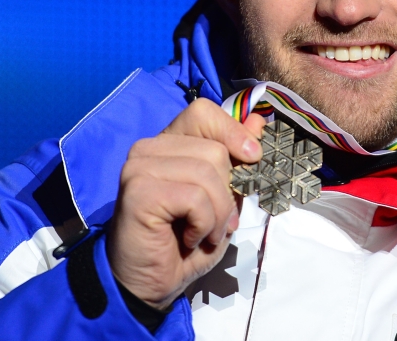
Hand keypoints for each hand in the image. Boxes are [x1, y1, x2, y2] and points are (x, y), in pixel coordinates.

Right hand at [106, 98, 265, 309]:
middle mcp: (148, 148)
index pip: (202, 112)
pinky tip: (189, 238)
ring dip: (217, 213)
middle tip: (216, 223)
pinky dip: (203, 223)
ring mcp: (139, 166)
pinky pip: (194, 197)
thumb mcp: (222, 197)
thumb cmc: (185, 243)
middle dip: (227, 192)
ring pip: (207, 172)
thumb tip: (258, 122)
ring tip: (202, 233)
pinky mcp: (138, 189)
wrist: (149, 284)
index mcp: (168, 144)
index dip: (232, 131)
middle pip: (214, 148)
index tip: (251, 158)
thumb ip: (236, 159)